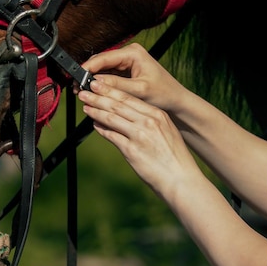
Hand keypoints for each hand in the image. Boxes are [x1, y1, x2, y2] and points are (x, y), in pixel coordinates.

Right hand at [75, 43, 189, 112]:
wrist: (175, 101)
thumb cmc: (164, 93)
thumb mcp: (139, 90)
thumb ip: (116, 85)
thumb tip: (95, 83)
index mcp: (133, 53)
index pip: (104, 57)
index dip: (88, 68)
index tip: (76, 78)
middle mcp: (128, 54)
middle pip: (100, 62)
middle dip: (88, 76)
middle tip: (77, 89)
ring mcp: (126, 63)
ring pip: (102, 70)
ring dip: (93, 81)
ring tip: (82, 93)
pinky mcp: (125, 72)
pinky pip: (108, 77)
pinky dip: (100, 85)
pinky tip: (94, 93)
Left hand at [77, 78, 202, 197]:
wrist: (181, 179)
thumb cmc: (175, 158)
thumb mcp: (167, 132)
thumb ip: (150, 122)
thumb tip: (130, 115)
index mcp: (158, 115)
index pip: (130, 98)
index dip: (111, 90)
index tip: (100, 85)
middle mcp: (148, 122)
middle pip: (118, 105)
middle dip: (99, 97)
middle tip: (85, 92)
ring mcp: (139, 135)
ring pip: (112, 118)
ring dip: (96, 111)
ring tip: (86, 106)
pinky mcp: (132, 151)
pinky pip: (112, 136)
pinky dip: (101, 129)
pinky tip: (95, 125)